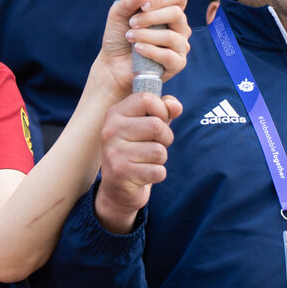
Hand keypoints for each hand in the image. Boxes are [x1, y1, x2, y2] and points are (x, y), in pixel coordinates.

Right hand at [95, 91, 181, 233]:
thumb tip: (176, 106)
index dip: (161, 110)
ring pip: (159, 151)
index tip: (159, 121)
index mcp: (115, 113)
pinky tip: (144, 174)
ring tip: (147, 161)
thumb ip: (163, 111)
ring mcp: (114, 153)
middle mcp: (110, 131)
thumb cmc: (136, 150)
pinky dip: (158, 174)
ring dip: (161, 158)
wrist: (117, 188)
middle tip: (155, 145)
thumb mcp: (147, 125)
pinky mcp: (121, 174)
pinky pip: (158, 171)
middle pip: (157, 126)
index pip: (147, 99)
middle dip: (165, 138)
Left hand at [98, 0, 190, 98]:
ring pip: (171, 36)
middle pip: (176, 14)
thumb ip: (128, 2)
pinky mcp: (177, 64)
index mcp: (169, 10)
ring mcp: (180, 45)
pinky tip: (138, 49)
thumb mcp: (118, 15)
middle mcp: (179, 26)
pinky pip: (169, 56)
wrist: (113, 63)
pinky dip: (150, 51)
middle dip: (150, 18)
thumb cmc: (119, 36)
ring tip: (130, 37)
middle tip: (132, 23)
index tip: (143, 6)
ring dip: (146, 35)